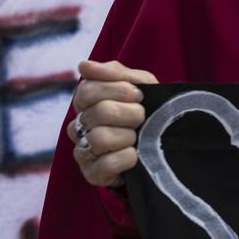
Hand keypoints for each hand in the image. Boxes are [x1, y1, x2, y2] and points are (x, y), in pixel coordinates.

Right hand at [67, 60, 156, 187]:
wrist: (160, 144)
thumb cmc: (146, 109)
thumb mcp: (140, 85)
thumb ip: (115, 73)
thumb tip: (83, 65)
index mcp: (86, 102)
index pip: (87, 90)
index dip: (118, 90)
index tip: (138, 94)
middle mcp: (78, 126)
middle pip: (100, 113)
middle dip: (130, 113)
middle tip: (142, 118)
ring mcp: (83, 150)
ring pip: (100, 138)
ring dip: (128, 136)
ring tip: (137, 138)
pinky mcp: (92, 174)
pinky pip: (105, 165)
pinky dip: (126, 159)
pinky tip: (134, 155)